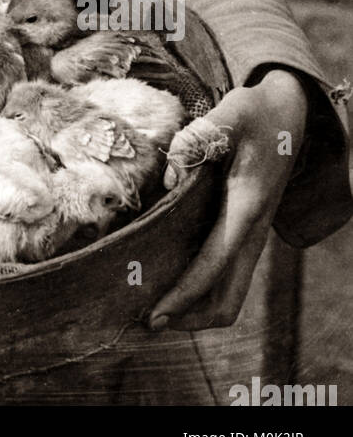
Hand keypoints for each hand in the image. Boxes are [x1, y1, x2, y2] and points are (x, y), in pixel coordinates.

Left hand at [149, 69, 306, 331]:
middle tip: (147, 321)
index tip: (155, 314)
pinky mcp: (243, 233)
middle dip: (190, 317)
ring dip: (195, 308)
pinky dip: (200, 290)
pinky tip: (167, 278)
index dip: (184, 294)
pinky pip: (225, 276)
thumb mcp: (230, 114)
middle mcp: (252, 233)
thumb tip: (169, 175)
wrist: (289, 116)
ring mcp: (250, 237)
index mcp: (247, 209)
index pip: (214, 265)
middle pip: (227, 301)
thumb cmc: (256, 115)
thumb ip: (200, 137)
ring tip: (151, 307)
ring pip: (229, 295)